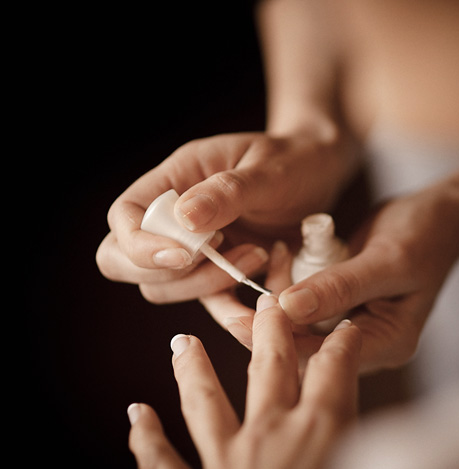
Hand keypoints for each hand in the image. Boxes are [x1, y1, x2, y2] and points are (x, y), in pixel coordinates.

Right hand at [96, 129, 358, 303]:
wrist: (325, 173)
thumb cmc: (296, 159)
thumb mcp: (269, 169)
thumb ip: (228, 192)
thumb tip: (183, 218)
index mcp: (176, 178)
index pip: (125, 217)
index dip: (140, 244)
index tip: (185, 256)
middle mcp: (175, 216)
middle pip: (124, 260)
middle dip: (164, 274)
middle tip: (220, 257)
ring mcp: (195, 249)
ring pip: (164, 289)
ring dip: (207, 285)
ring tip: (259, 255)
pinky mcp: (222, 274)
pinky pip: (210, 304)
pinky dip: (234, 309)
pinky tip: (268, 293)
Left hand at [127, 295, 361, 468]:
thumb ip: (360, 448)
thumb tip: (373, 427)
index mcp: (319, 432)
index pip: (333, 367)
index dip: (342, 341)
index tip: (345, 326)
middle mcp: (270, 436)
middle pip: (268, 366)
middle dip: (269, 328)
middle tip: (264, 302)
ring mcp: (228, 466)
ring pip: (204, 403)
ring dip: (192, 369)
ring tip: (182, 342)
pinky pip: (162, 464)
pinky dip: (145, 439)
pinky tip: (135, 414)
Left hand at [207, 188, 458, 372]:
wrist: (441, 216)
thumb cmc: (424, 235)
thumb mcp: (386, 260)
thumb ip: (339, 286)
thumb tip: (287, 309)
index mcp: (388, 344)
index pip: (327, 357)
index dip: (287, 337)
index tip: (257, 305)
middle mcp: (369, 344)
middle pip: (306, 348)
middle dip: (274, 318)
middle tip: (252, 285)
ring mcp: (353, 327)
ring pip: (298, 326)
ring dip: (279, 295)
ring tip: (277, 254)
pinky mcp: (339, 308)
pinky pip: (302, 306)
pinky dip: (288, 282)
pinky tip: (284, 254)